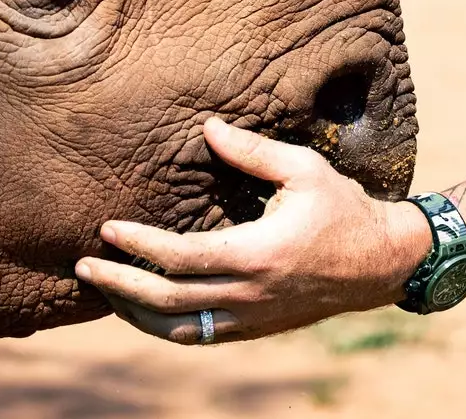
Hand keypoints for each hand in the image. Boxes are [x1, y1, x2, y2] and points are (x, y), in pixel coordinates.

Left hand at [74, 117, 431, 343]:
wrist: (382, 263)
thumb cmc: (342, 208)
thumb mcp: (304, 168)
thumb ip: (252, 150)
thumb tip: (207, 127)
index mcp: (257, 254)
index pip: (181, 258)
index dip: (139, 246)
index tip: (107, 229)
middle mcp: (250, 294)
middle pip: (168, 300)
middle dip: (119, 283)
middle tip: (83, 264)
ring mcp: (252, 318)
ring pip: (178, 328)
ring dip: (134, 313)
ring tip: (102, 288)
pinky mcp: (256, 328)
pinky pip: (200, 336)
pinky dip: (163, 326)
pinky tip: (142, 310)